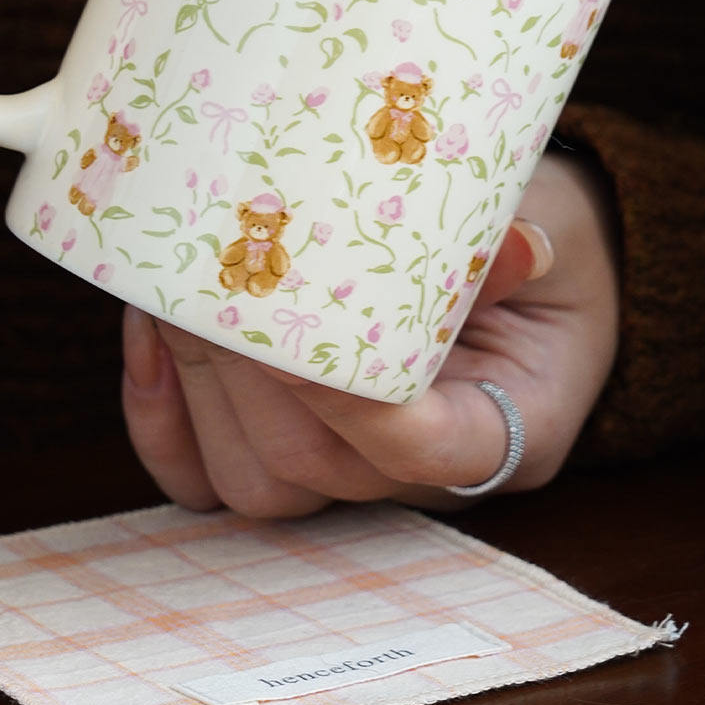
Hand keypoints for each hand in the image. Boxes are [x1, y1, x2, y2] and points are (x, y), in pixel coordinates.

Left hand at [121, 150, 618, 515]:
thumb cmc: (549, 237)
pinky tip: (150, 330)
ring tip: (179, 288)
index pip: (429, 450)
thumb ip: (524, 238)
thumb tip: (519, 244)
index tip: (295, 326)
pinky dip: (163, 418)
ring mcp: (352, 469)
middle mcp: (426, 472)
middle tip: (214, 278)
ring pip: (252, 480)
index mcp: (515, 423)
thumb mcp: (554, 224)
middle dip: (249, 373)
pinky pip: (208, 477)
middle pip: (316, 465)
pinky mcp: (292, 448)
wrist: (530, 252)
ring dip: (199, 384)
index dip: (353, 403)